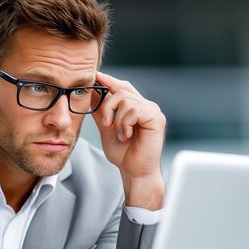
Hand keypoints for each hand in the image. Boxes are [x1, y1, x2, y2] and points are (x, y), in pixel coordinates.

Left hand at [92, 72, 165, 209]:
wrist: (134, 171)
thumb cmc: (123, 153)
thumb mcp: (106, 128)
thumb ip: (101, 111)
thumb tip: (91, 92)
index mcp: (136, 106)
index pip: (123, 86)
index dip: (109, 80)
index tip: (95, 76)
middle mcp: (146, 105)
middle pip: (121, 90)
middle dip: (107, 106)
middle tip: (105, 124)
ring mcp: (153, 111)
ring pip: (126, 100)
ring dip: (117, 119)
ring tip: (121, 135)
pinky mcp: (157, 119)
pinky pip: (134, 110)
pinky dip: (125, 124)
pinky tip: (127, 135)